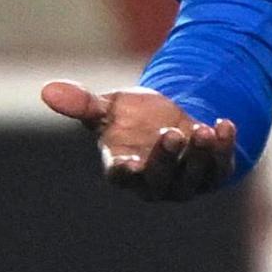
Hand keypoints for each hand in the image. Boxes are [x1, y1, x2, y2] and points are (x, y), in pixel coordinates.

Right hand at [40, 80, 235, 201]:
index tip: (128, 164)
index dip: (125, 172)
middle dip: (166, 158)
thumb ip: (83, 103)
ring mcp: (183, 182)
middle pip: (158, 179)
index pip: (121, 177)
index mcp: (123, 168)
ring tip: (204, 129)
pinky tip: (224, 125)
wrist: (172, 118)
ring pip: (192, 178)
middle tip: (172, 133)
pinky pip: (219, 169)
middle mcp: (152, 182)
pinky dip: (224, 149)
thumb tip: (47, 89)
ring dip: (200, 156)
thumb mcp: (110, 107)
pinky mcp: (211, 174)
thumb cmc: (133, 117)